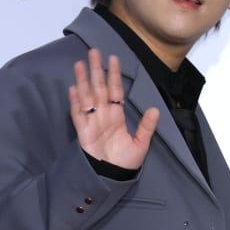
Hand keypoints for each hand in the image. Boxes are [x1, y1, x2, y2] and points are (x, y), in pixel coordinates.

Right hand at [69, 49, 159, 169]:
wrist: (111, 178)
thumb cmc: (125, 163)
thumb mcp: (140, 144)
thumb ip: (146, 127)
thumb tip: (156, 109)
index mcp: (117, 115)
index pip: (115, 90)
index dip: (114, 74)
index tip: (114, 58)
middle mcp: (104, 114)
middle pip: (99, 87)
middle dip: (97, 69)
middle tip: (94, 51)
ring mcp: (92, 121)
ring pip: (87, 96)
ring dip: (83, 80)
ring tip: (80, 64)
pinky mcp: (82, 131)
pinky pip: (78, 114)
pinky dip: (75, 102)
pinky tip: (74, 88)